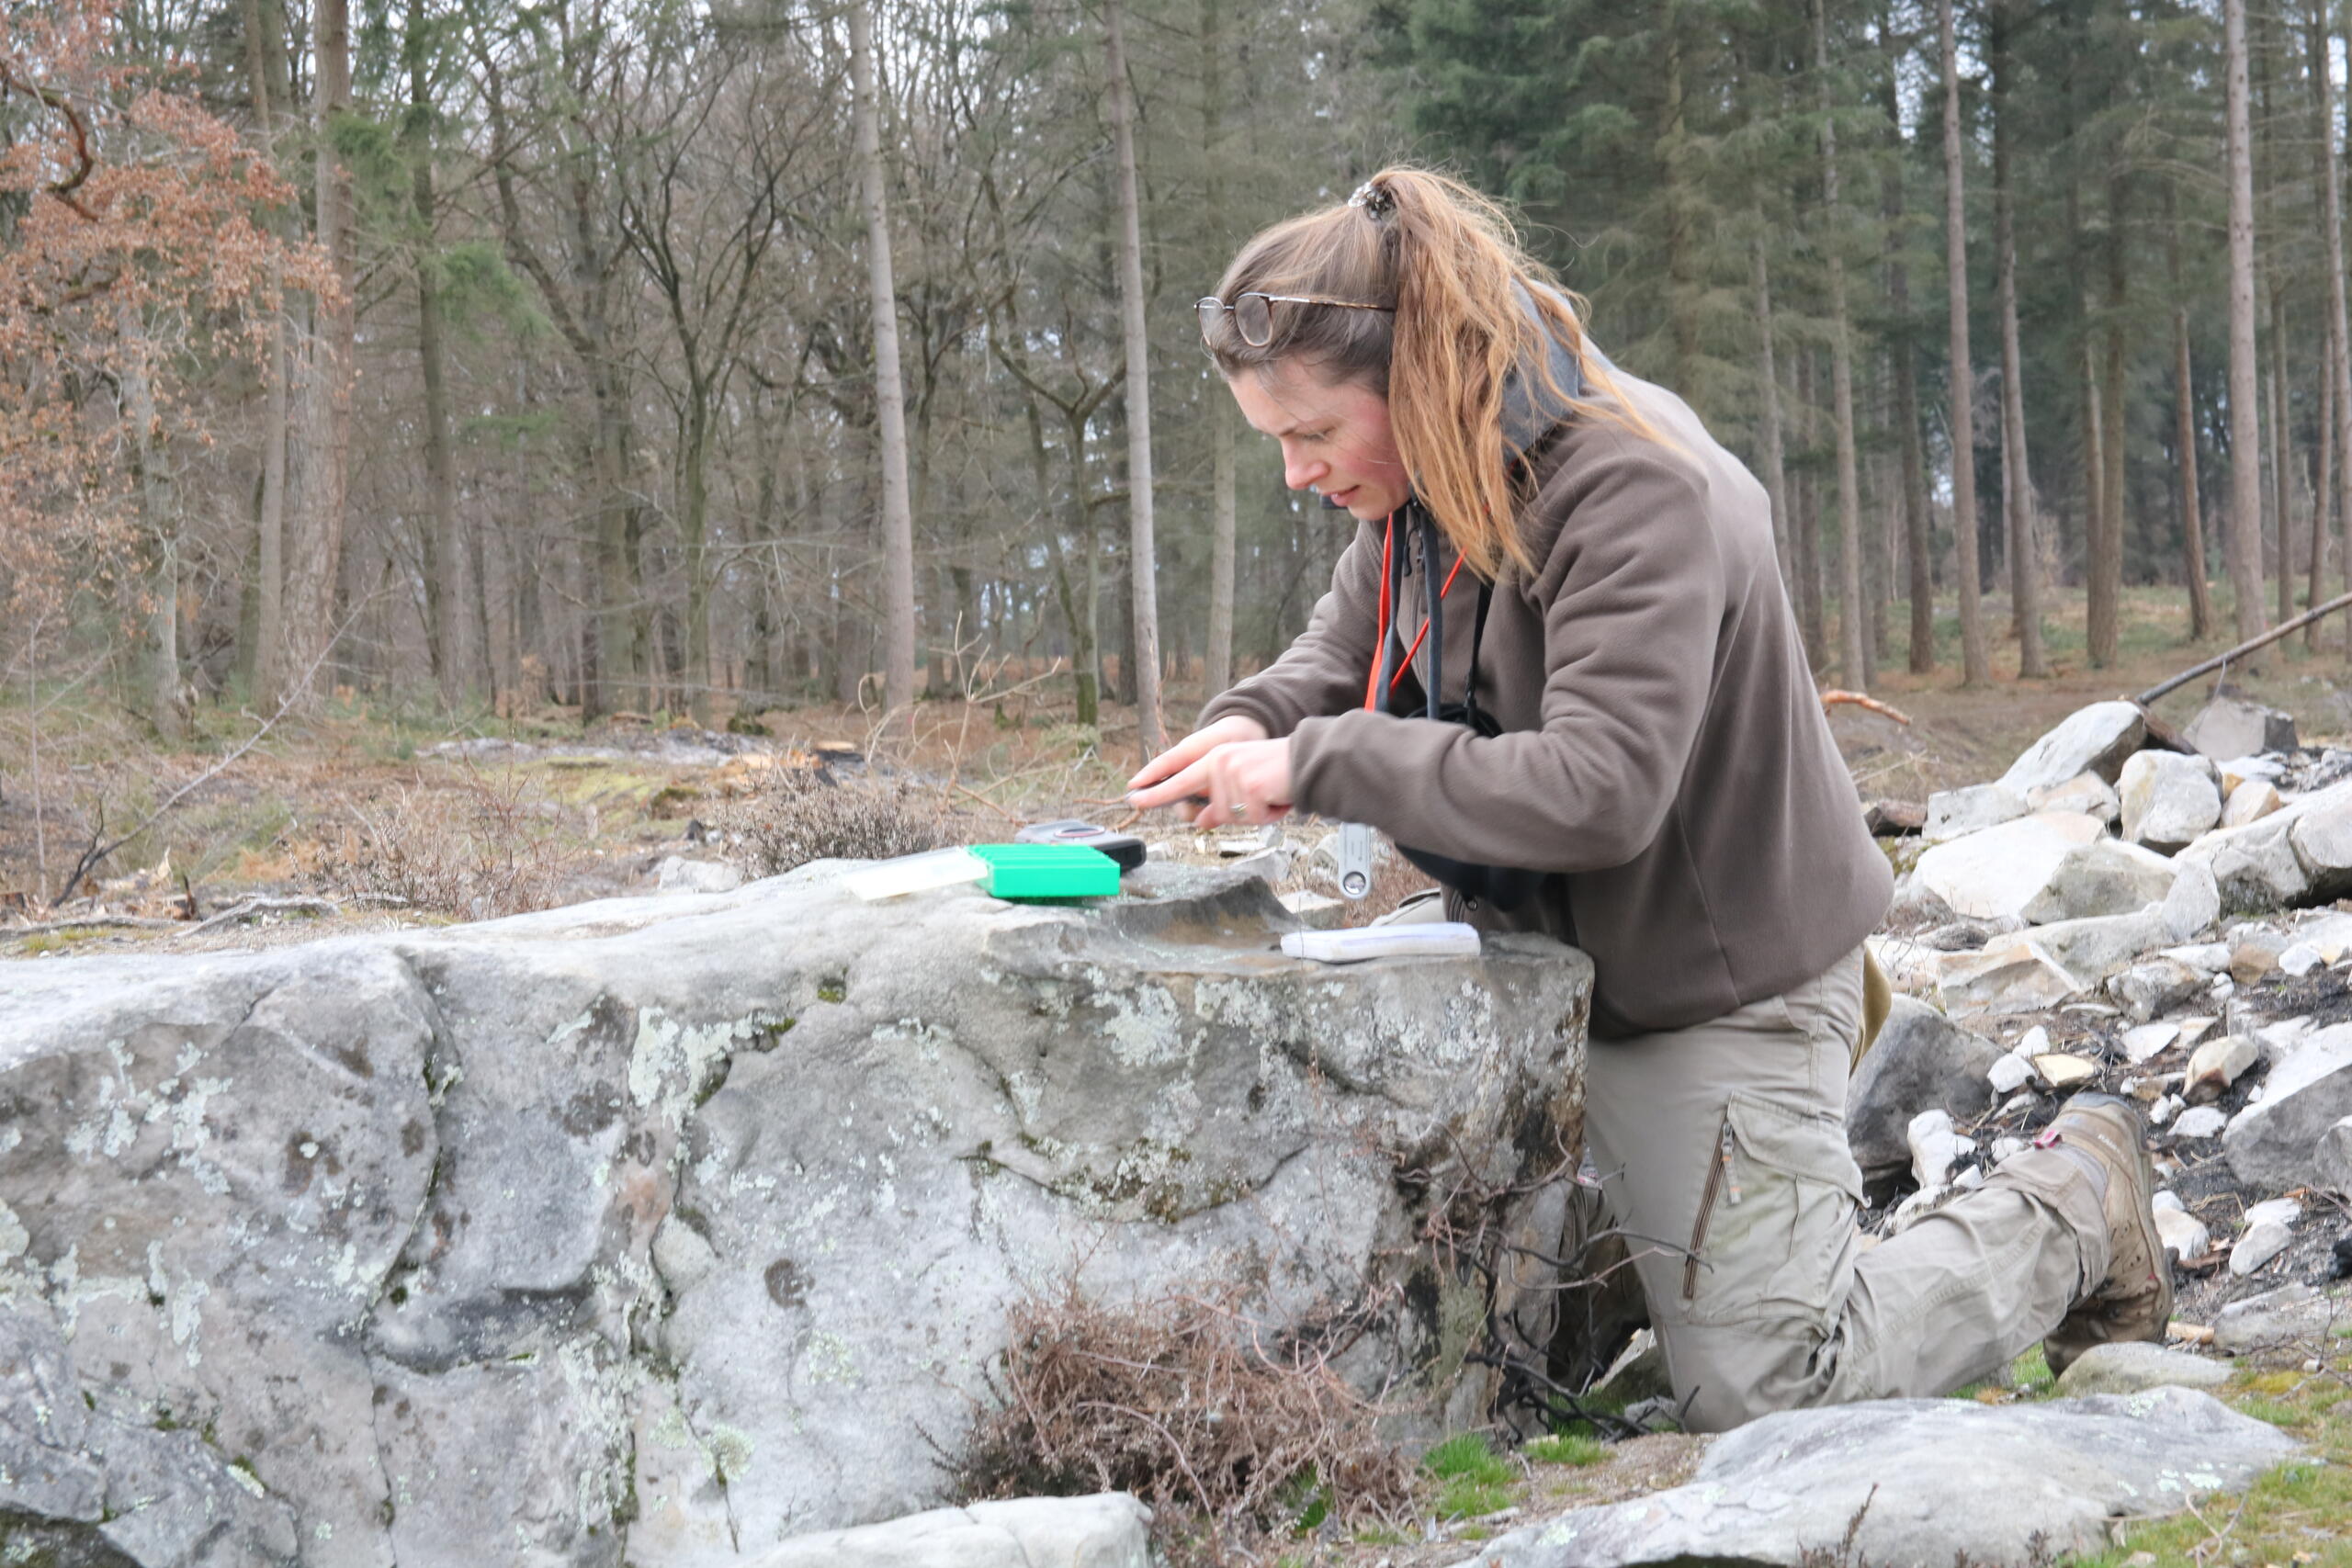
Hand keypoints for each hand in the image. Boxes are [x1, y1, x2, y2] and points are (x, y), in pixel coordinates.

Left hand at [1127, 717, 1291, 828]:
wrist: (1306, 761)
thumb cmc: (1276, 773)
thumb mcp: (1242, 784)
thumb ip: (1219, 802)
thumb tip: (1200, 821)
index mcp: (1215, 759)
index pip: (1179, 778)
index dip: (1157, 790)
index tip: (1134, 797)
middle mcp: (1219, 764)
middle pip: (1213, 810)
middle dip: (1232, 813)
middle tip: (1252, 802)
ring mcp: (1233, 775)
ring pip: (1234, 818)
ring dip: (1256, 815)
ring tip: (1270, 797)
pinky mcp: (1250, 787)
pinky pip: (1254, 818)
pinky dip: (1270, 815)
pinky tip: (1278, 799)